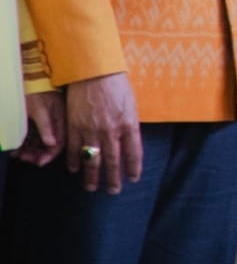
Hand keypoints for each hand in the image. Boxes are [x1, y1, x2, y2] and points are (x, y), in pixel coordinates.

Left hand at [12, 90, 63, 165]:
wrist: (33, 77)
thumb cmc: (38, 92)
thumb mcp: (41, 110)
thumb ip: (46, 127)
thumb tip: (52, 144)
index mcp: (60, 122)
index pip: (58, 144)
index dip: (49, 155)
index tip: (38, 162)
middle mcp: (56, 124)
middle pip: (49, 146)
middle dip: (36, 154)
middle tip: (23, 158)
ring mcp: (47, 123)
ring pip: (40, 142)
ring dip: (29, 149)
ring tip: (16, 153)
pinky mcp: (39, 121)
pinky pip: (34, 136)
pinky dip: (26, 142)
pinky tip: (16, 146)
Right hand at [66, 72, 142, 192]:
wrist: (93, 72)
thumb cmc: (116, 85)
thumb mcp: (131, 105)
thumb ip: (129, 125)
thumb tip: (128, 142)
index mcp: (129, 124)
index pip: (134, 153)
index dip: (133, 168)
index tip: (133, 178)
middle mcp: (111, 131)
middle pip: (113, 161)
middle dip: (113, 179)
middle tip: (113, 191)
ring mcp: (91, 130)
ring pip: (92, 160)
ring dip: (92, 176)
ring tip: (92, 188)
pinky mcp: (74, 127)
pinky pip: (74, 149)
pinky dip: (74, 161)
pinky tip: (74, 169)